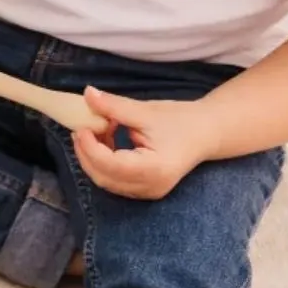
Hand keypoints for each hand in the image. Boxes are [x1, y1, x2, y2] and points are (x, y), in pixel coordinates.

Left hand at [72, 88, 221, 199]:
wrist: (207, 133)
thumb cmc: (181, 120)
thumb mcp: (146, 111)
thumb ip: (114, 106)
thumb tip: (87, 94)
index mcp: (154, 168)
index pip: (110, 164)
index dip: (90, 148)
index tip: (81, 128)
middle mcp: (149, 186)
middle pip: (103, 177)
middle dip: (87, 153)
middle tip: (80, 129)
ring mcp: (147, 192)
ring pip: (106, 180)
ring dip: (93, 158)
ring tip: (95, 131)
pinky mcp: (143, 191)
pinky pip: (115, 180)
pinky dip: (104, 163)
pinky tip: (106, 141)